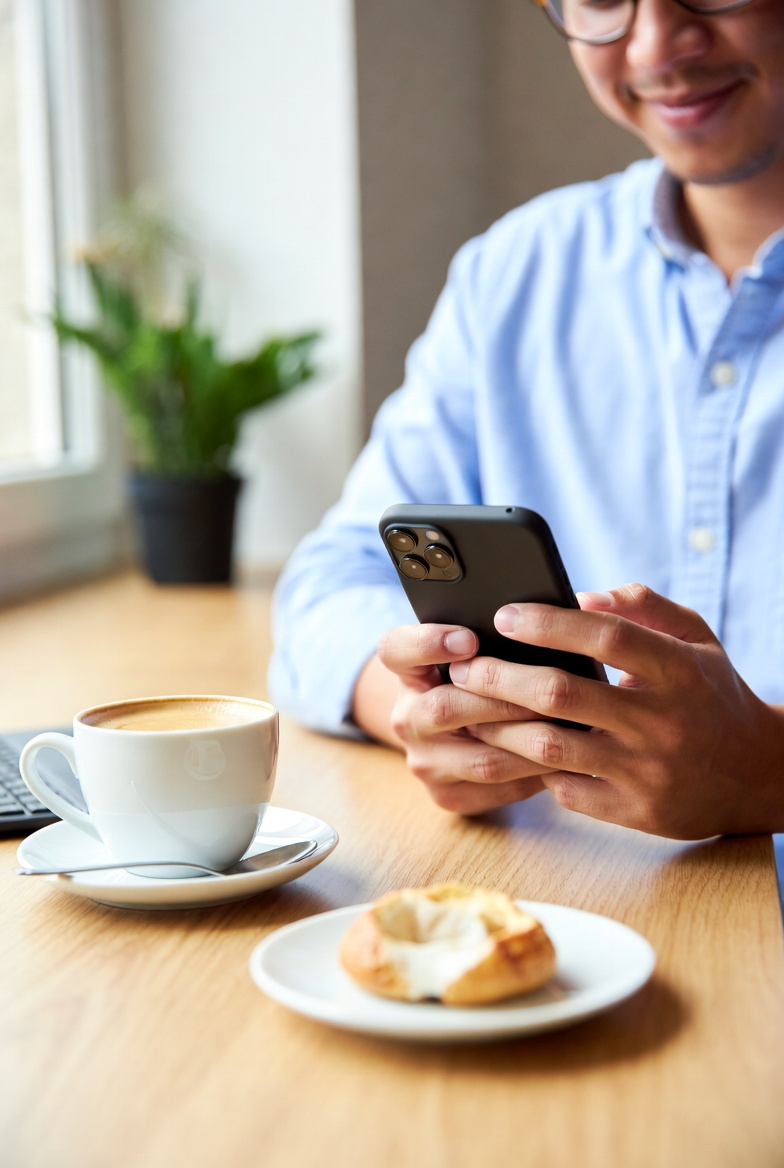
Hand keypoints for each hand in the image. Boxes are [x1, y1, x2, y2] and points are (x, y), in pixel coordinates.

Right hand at [368, 623, 552, 813]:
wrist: (452, 737)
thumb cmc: (474, 682)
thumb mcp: (468, 654)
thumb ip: (490, 638)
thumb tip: (550, 617)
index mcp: (406, 673)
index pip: (396, 650)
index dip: (429, 644)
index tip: (469, 639)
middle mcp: (406, 719)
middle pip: (446, 708)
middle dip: (505, 700)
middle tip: (553, 690)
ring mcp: (425, 762)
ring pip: (482, 758)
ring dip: (531, 743)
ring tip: (572, 726)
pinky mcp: (448, 795)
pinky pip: (499, 790)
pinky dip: (536, 774)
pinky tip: (566, 758)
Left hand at [449, 583, 783, 838]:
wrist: (758, 775)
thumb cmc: (711, 694)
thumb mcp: (696, 638)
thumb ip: (644, 606)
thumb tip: (581, 597)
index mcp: (679, 671)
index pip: (606, 637)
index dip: (549, 623)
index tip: (503, 615)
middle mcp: (663, 722)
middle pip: (562, 693)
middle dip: (500, 677)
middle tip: (464, 667)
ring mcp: (648, 772)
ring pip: (551, 747)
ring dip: (499, 727)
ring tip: (469, 709)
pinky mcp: (636, 813)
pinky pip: (566, 790)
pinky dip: (536, 768)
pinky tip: (513, 750)